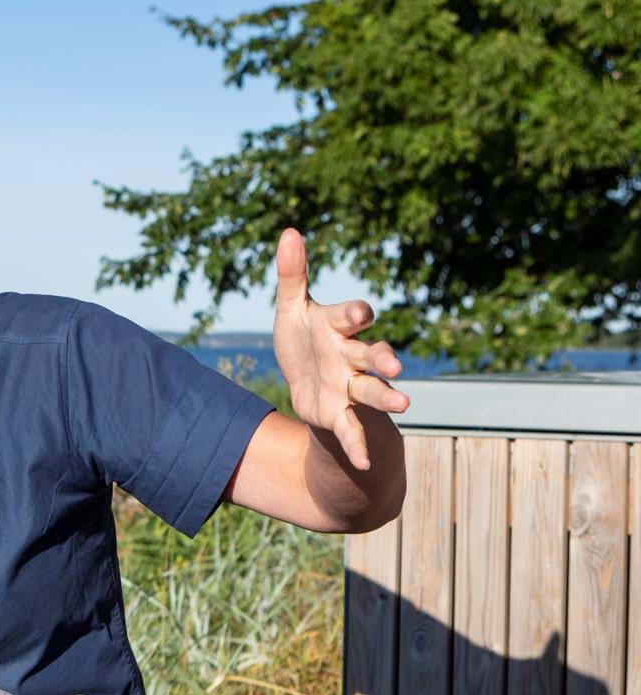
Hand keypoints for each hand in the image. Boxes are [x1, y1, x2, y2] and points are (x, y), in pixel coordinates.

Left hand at [272, 228, 410, 469]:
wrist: (306, 385)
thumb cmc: (304, 342)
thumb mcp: (292, 309)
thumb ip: (293, 275)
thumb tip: (289, 231)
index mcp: (337, 327)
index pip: (350, 317)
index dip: (355, 315)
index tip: (359, 313)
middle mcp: (351, 356)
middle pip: (372, 354)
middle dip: (383, 357)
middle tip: (395, 363)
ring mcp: (350, 387)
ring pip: (373, 391)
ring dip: (386, 397)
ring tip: (404, 405)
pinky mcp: (341, 414)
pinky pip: (352, 430)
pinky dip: (358, 446)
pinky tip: (363, 463)